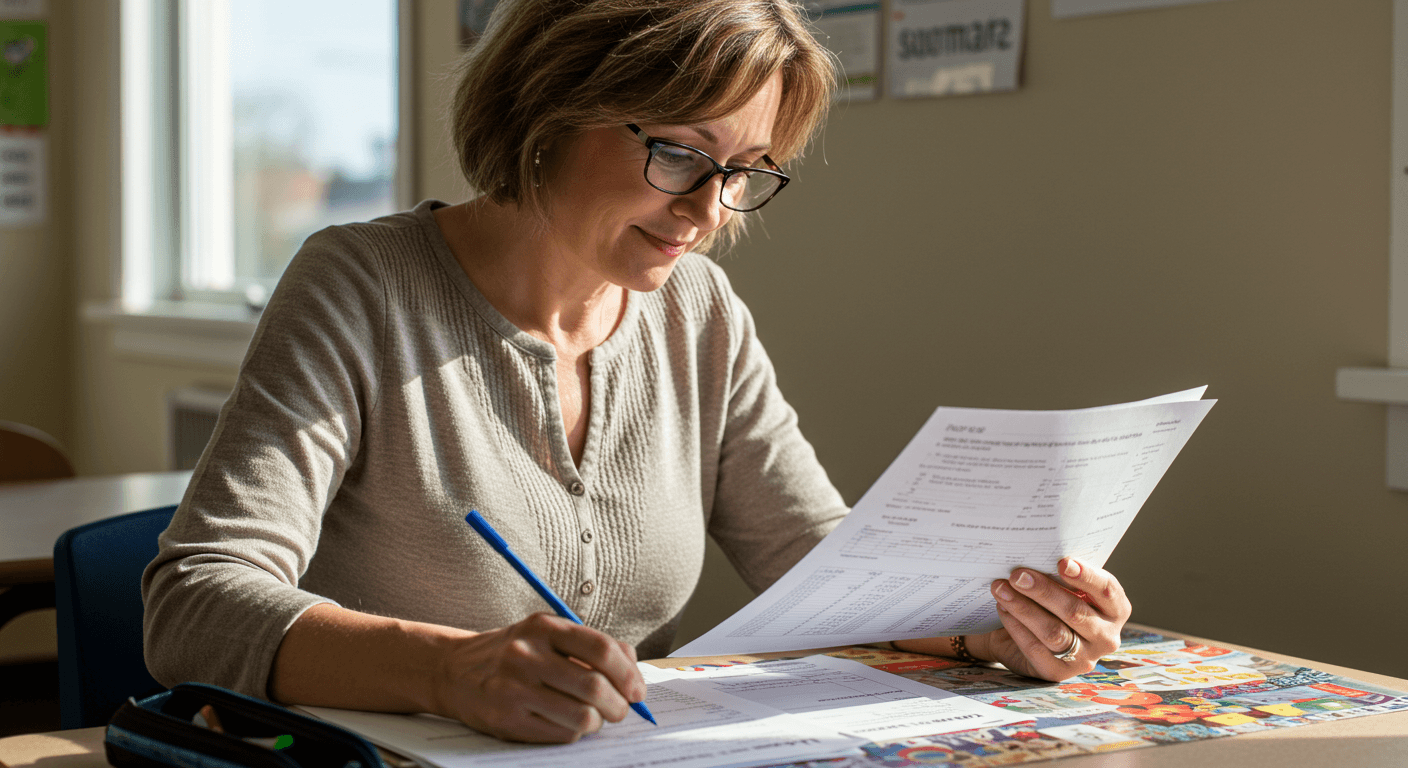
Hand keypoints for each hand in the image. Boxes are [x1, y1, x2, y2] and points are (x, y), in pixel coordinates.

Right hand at [432, 612, 645, 742]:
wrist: (453, 670)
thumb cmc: (512, 653)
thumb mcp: (547, 633)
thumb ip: (591, 645)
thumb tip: (634, 672)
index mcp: (544, 627)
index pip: (602, 650)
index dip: (628, 675)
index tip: (637, 691)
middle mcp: (527, 654)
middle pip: (595, 687)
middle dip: (618, 706)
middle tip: (620, 710)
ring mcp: (514, 688)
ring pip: (581, 716)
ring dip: (597, 723)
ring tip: (594, 719)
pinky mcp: (506, 719)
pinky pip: (559, 735)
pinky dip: (573, 733)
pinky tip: (566, 724)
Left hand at [966, 557, 1130, 679]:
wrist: (1024, 638)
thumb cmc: (1050, 603)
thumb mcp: (1063, 588)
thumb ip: (1061, 575)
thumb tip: (1037, 555)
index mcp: (1115, 610)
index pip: (1107, 590)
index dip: (1086, 576)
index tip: (1062, 561)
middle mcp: (1107, 637)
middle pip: (1075, 611)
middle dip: (1043, 591)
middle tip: (1017, 575)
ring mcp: (1084, 659)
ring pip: (1053, 631)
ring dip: (1024, 607)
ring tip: (1001, 588)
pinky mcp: (1058, 673)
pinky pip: (1035, 648)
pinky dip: (1016, 625)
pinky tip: (1003, 608)